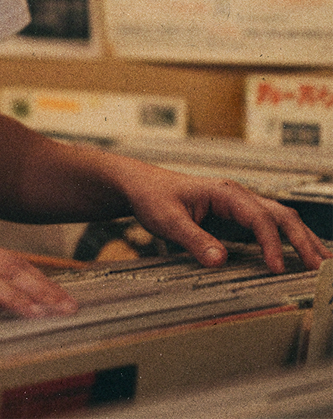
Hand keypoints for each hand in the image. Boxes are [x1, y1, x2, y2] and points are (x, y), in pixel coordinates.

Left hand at [123, 166, 330, 271]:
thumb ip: (192, 239)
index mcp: (223, 192)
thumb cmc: (152, 196)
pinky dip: (288, 239)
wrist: (140, 185)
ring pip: (280, 218)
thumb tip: (219, 260)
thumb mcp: (167, 219)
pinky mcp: (236, 217)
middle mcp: (236, 196)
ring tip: (322, 263)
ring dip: (302, 238)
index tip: (276, 268)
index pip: (258, 217)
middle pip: (280, 214)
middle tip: (317, 267)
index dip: (270, 243)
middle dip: (301, 240)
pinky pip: (270, 225)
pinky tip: (299, 255)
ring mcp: (238, 205)